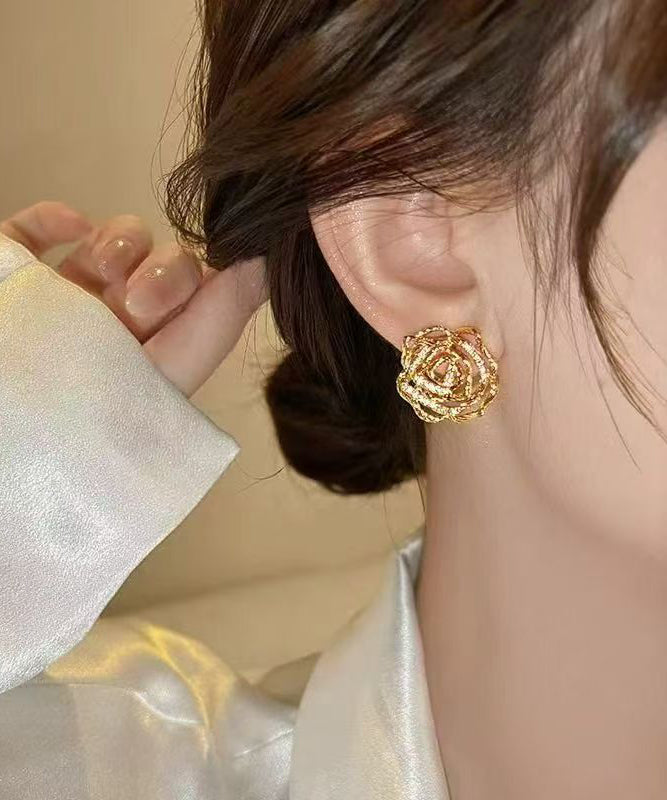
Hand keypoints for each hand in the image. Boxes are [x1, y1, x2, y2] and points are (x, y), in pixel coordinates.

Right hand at [1, 202, 266, 396]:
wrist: (22, 431)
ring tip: (102, 269)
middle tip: (136, 306)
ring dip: (119, 240)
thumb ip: (220, 316)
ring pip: (115, 239)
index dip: (204, 275)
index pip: (199, 292)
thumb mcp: (172, 367)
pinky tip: (67, 227)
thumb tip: (266, 263)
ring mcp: (69, 297)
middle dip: (161, 270)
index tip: (201, 279)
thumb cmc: (97, 406)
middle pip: (163, 262)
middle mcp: (120, 322)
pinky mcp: (19, 278)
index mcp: (158, 348)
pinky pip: (39, 231)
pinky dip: (55, 218)